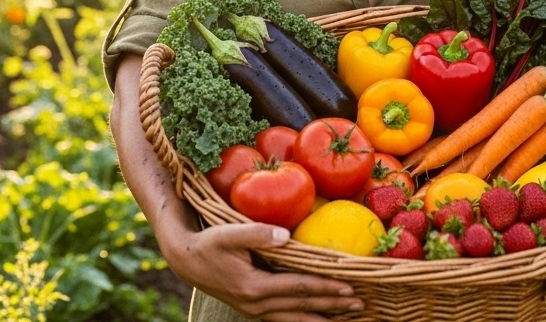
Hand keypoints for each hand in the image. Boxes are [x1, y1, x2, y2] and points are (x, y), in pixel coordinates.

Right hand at [162, 220, 361, 321]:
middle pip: (301, 307)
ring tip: (347, 318)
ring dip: (321, 318)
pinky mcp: (252, 309)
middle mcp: (256, 304)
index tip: (348, 286)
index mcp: (254, 286)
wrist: (186, 260)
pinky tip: (317, 318)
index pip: (298, 288)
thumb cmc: (209, 243)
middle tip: (359, 304)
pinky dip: (303, 319)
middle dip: (331, 306)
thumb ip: (257, 233)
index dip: (324, 287)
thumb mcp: (229, 233)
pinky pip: (284, 319)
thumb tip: (287, 236)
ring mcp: (254, 310)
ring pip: (294, 318)